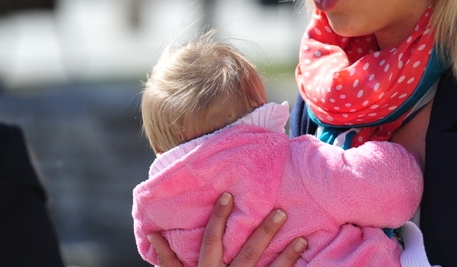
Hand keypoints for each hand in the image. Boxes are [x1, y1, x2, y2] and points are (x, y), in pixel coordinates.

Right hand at [148, 193, 307, 266]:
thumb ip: (168, 260)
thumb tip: (153, 235)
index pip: (212, 241)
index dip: (219, 218)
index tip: (229, 195)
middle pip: (247, 253)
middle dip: (264, 233)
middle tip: (281, 212)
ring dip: (287, 256)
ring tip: (303, 239)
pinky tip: (303, 260)